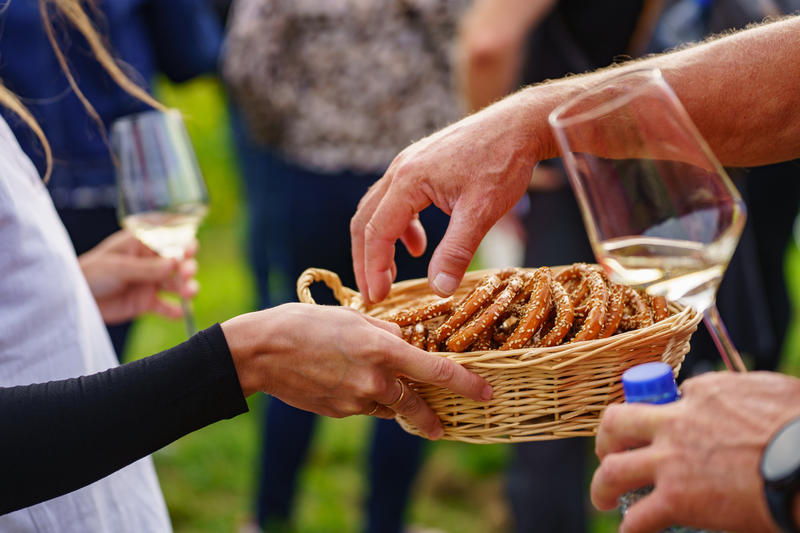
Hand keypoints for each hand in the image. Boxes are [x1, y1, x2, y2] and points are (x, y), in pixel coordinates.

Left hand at [79, 230, 197, 323]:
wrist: (75, 298)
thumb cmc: (91, 272)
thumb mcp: (118, 266)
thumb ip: (146, 267)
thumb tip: (174, 263)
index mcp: (142, 245)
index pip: (169, 241)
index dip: (182, 244)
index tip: (190, 249)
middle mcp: (151, 263)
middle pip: (177, 263)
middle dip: (186, 267)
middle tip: (186, 273)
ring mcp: (150, 283)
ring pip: (175, 284)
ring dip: (186, 287)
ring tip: (189, 292)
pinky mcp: (147, 303)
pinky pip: (165, 307)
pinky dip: (174, 310)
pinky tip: (180, 312)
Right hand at [221, 303, 493, 438]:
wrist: (261, 353)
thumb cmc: (305, 324)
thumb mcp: (351, 316)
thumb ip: (384, 330)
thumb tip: (403, 340)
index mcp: (381, 349)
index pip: (437, 371)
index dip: (466, 385)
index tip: (485, 393)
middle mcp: (374, 380)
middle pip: (416, 404)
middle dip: (432, 417)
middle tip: (444, 424)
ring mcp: (356, 400)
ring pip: (389, 407)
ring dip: (396, 402)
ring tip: (392, 393)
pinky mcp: (340, 411)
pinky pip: (365, 408)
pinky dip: (369, 399)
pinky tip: (354, 383)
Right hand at [350, 98, 541, 303]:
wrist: (520, 124)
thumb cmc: (504, 161)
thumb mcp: (481, 212)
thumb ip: (456, 251)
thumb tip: (439, 290)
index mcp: (408, 180)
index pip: (377, 232)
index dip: (374, 268)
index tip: (377, 298)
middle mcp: (400, 169)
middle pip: (366, 221)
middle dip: (366, 260)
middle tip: (373, 294)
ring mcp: (408, 164)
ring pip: (377, 210)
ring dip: (379, 244)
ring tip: (389, 275)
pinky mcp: (420, 165)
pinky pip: (395, 200)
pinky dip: (399, 227)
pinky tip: (418, 245)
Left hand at [591, 371, 799, 532]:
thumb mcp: (772, 392)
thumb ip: (747, 393)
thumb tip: (749, 403)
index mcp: (703, 393)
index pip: (669, 397)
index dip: (667, 413)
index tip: (672, 428)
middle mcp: (676, 422)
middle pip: (617, 422)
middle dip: (607, 438)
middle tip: (610, 452)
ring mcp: (672, 461)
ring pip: (614, 469)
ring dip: (602, 485)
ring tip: (603, 497)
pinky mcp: (677, 498)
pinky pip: (639, 517)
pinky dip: (631, 528)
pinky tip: (631, 532)